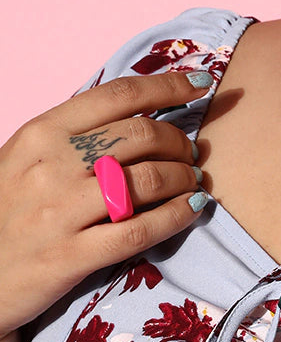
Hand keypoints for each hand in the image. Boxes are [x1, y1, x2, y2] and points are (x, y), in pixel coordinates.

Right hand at [0, 70, 210, 340]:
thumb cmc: (6, 211)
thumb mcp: (25, 159)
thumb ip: (74, 134)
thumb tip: (140, 111)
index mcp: (40, 133)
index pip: (117, 95)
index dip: (168, 85)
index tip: (200, 84)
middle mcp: (50, 166)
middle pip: (142, 135)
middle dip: (180, 142)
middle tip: (191, 154)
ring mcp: (59, 212)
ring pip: (148, 180)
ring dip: (184, 178)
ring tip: (192, 183)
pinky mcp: (69, 256)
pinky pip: (139, 230)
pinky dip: (177, 215)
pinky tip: (192, 209)